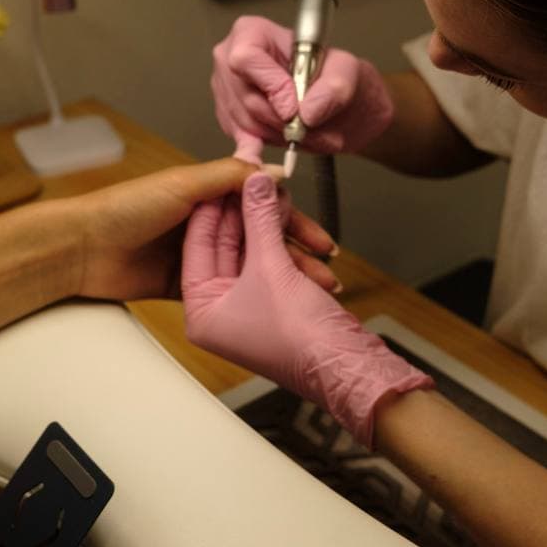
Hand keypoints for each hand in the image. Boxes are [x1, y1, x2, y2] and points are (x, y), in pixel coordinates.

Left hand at [69, 158, 338, 301]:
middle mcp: (207, 224)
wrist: (82, 250)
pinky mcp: (186, 285)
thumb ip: (232, 178)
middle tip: (326, 272)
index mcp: (209, 193)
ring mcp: (198, 256)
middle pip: (262, 239)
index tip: (321, 240)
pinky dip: (254, 296)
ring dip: (282, 278)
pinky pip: (227, 289)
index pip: (263, 206)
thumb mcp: (184, 184)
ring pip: (251, 267)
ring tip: (312, 293)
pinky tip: (278, 305)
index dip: (293, 222)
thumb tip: (277, 174)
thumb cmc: (125, 209)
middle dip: (297, 256)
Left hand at [182, 173, 429, 444]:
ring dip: (275, 229)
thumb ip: (260, 215)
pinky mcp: (272, 307)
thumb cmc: (296, 337)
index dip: (219, 203)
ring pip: (254, 253)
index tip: (232, 174)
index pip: (201, 240)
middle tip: (264, 182)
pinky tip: (303, 233)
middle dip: (251, 213)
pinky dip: (288, 250)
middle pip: (228, 244)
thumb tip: (259, 177)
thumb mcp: (269, 265)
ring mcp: (245, 309)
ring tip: (287, 201)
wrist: (345, 371)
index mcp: (201, 308)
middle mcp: (218, 310)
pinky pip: (273, 267)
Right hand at [212, 16, 393, 163]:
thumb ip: (333, 87)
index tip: (294, 108)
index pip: (247, 59)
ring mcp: (226, 90)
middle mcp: (231, 60)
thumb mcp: (345, 71)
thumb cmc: (331, 75)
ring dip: (284, 136)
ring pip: (248, 123)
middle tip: (315, 128)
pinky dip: (267, 147)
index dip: (271, 87)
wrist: (331, 100)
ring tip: (313, 136)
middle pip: (248, 98)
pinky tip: (284, 149)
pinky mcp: (229, 118)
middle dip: (284, 120)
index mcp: (251, 33)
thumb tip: (309, 111)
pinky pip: (244, 139)